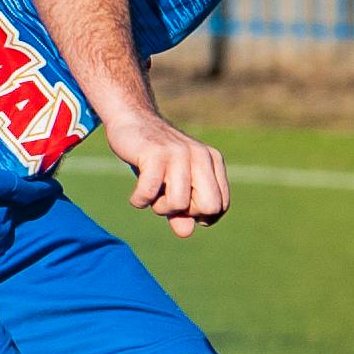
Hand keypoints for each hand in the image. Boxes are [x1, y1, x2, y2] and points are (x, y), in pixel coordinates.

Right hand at [110, 111, 230, 236]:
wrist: (132, 120)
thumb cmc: (156, 159)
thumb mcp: (173, 185)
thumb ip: (182, 211)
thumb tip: (185, 233)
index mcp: (213, 161)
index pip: (220, 206)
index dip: (200, 214)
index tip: (183, 204)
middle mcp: (201, 156)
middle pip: (208, 207)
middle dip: (186, 213)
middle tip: (168, 199)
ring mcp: (179, 154)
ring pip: (179, 203)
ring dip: (159, 207)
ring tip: (151, 194)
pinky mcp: (155, 154)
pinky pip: (150, 193)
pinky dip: (139, 201)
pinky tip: (136, 196)